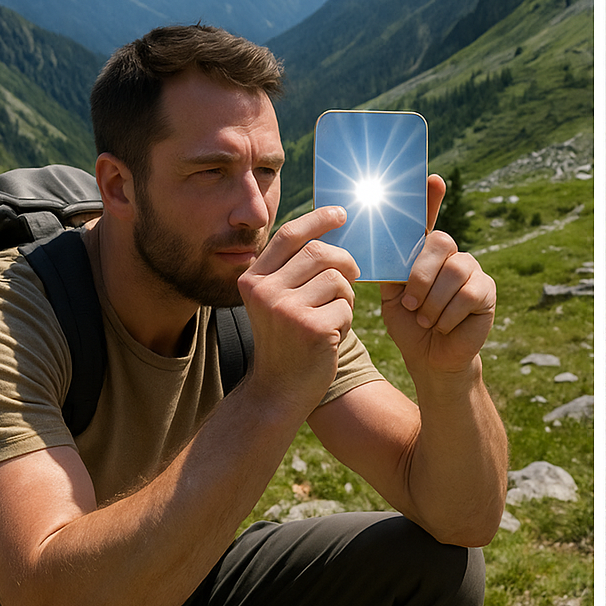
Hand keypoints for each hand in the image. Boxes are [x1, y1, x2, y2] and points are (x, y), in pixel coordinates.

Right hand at [237, 206, 359, 413]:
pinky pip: (346, 306)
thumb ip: (292, 271)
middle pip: (319, 252)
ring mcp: (286, 309)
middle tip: (352, 276)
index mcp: (253, 279)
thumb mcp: (278, 302)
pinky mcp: (311, 327)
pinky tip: (331, 337)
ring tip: (333, 316)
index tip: (341, 213)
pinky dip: (346, 320)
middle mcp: (264, 291)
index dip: (317, 220)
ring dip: (345, 296)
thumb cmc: (286, 342)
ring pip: (337, 279)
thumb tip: (328, 234)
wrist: (278, 391)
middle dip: (344, 261)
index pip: (289, 235)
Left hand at [380, 175, 495, 380]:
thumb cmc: (410, 325)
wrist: (430, 359)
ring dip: (433, 301)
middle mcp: (450, 255)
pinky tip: (444, 325)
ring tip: (426, 319)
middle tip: (411, 303)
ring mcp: (472, 270)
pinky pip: (469, 293)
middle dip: (420, 276)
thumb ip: (390, 269)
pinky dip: (449, 315)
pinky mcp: (487, 290)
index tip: (432, 179)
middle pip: (440, 242)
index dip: (431, 198)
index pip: (427, 219)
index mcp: (424, 252)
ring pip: (454, 270)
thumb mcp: (391, 297)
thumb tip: (380, 246)